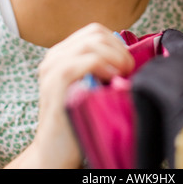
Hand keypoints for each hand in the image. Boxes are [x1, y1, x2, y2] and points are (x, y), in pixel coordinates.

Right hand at [32, 23, 133, 168]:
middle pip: (95, 33)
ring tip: (121, 76)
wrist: (55, 152)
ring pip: (92, 44)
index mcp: (61, 53)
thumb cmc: (79, 117)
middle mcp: (53, 57)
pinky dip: (106, 67)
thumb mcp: (90, 85)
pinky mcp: (56, 83)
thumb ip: (102, 66)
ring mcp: (52, 68)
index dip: (117, 43)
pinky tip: (112, 81)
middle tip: (128, 71)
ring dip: (115, 57)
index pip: (95, 31)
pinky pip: (88, 61)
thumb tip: (131, 54)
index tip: (126, 64)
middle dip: (119, 50)